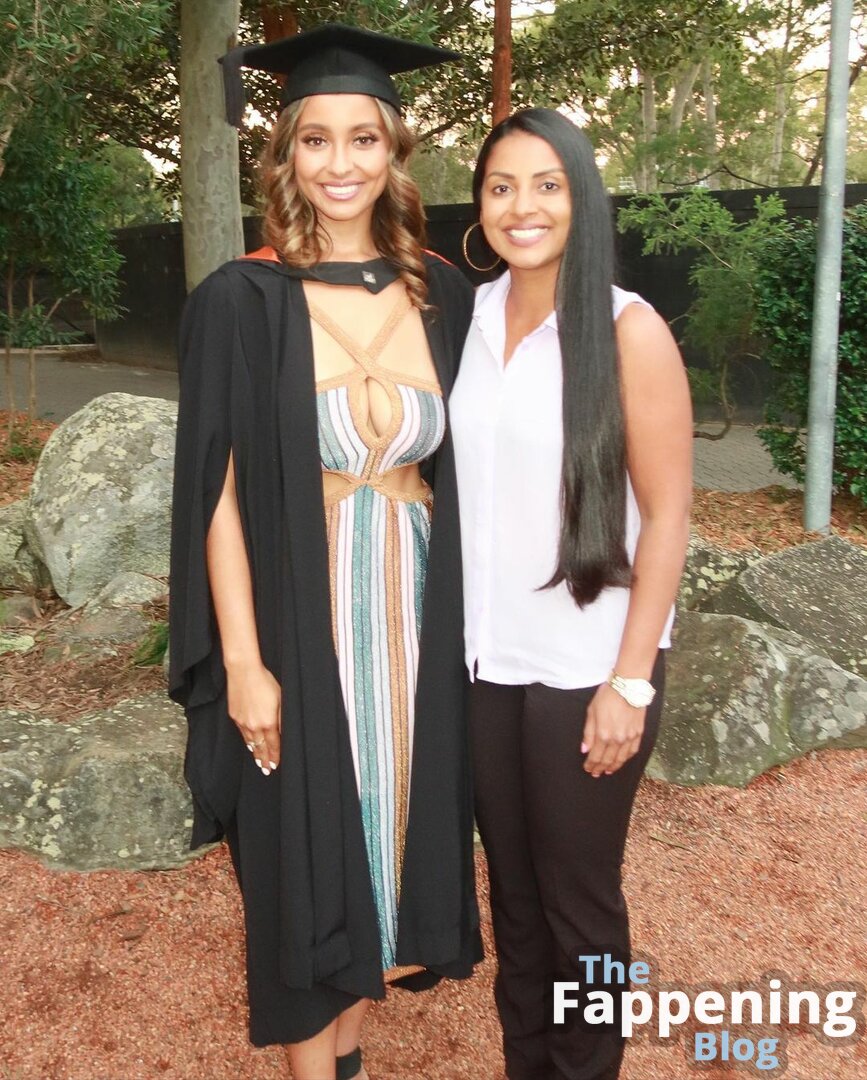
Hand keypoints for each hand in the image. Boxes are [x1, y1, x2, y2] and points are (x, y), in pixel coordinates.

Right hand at [226, 661, 281, 775]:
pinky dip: (247, 741)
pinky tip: (249, 744)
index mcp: (268, 722)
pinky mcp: (234, 716)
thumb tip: (283, 733)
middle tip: (266, 770)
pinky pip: (242, 733)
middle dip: (264, 760)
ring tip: (258, 762)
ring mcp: (242, 721)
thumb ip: (282, 719)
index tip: (274, 765)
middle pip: (261, 747)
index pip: (273, 745)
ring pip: (250, 742)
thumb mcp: (281, 700)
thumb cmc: (265, 682)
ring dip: (255, 753)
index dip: (274, 757)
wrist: (244, 672)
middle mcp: (254, 725)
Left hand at [581, 682, 644, 777]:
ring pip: (621, 758)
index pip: (595, 756)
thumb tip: (584, 750)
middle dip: (600, 768)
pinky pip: (633, 751)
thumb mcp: (591, 712)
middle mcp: (617, 739)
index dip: (591, 764)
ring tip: (608, 771)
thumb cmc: (607, 696)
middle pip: (608, 760)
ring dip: (614, 767)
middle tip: (596, 773)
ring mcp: (629, 737)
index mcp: (603, 734)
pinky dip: (626, 758)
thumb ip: (588, 733)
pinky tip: (622, 761)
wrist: (628, 686)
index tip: (588, 769)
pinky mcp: (639, 733)